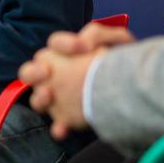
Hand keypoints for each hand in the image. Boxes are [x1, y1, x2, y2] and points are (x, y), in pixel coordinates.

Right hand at [18, 24, 134, 138]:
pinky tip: (63, 129)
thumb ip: (97, 33)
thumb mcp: (116, 39)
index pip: (55, 43)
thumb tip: (83, 43)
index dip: (64, 44)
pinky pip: (58, 124)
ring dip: (40, 98)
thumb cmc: (121, 61)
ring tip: (50, 95)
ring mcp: (58, 97)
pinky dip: (58, 128)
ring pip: (37, 100)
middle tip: (47, 72)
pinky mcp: (68, 118)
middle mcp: (54, 74)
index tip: (83, 48)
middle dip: (34, 72)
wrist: (134, 88)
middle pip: (29, 72)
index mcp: (63, 53)